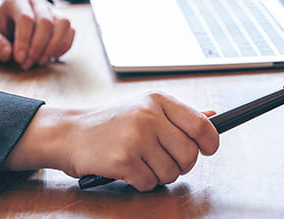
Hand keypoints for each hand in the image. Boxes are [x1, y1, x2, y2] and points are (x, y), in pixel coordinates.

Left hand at [0, 0, 74, 69]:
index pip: (25, 18)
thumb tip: (7, 54)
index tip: (18, 59)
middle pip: (46, 21)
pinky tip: (51, 56)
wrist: (6, 19)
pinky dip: (64, 46)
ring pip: (63, 23)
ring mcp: (51, 8)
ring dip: (54, 46)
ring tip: (41, 60)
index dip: (24, 41)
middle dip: (38, 47)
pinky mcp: (60, 18)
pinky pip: (70, 30)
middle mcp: (36, 0)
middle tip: (28, 63)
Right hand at [3, 92, 219, 191]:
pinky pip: (150, 183)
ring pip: (172, 172)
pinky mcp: (124, 160)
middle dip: (180, 164)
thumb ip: (178, 115)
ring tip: (140, 161)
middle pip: (189, 154)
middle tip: (162, 159)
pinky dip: (141, 182)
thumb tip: (213, 115)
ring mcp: (136, 138)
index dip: (210, 142)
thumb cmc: (110, 123)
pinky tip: (127, 168)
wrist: (70, 134)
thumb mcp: (144, 109)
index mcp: (158, 101)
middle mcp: (149, 116)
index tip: (207, 149)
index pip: (201, 125)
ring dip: (158, 174)